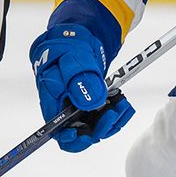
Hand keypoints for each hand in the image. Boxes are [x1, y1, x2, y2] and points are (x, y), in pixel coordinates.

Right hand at [29, 23, 134, 151]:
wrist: (77, 37)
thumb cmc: (68, 45)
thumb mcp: (74, 58)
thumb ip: (80, 80)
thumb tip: (90, 103)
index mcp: (52, 99)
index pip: (57, 131)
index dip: (73, 139)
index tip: (89, 134)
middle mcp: (63, 108)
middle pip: (79, 133)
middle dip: (100, 128)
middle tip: (114, 112)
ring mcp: (77, 108)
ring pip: (94, 127)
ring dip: (111, 121)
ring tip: (123, 105)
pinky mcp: (90, 105)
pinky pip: (102, 117)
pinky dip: (115, 113)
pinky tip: (123, 103)